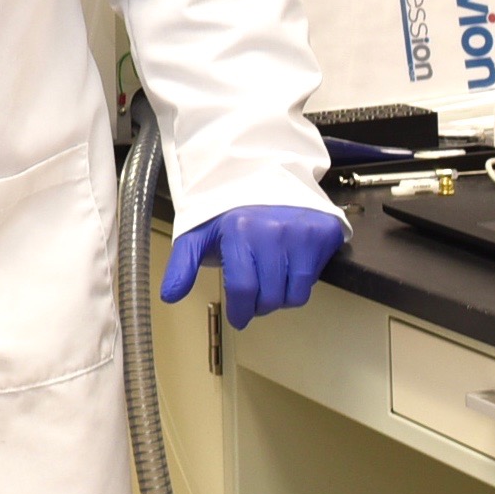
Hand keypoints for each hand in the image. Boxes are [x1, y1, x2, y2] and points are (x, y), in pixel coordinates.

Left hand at [158, 206, 345, 326]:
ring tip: (269, 279)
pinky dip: (300, 281)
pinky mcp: (325, 233)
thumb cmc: (230, 209)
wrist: (266, 176)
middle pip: (270, 297)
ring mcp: (304, 232)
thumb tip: (169, 296)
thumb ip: (182, 264)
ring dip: (280, 296)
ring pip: (295, 295)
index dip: (240, 311)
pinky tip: (288, 264)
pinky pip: (314, 279)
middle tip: (252, 295)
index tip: (239, 317)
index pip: (243, 288)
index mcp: (240, 230)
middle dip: (258, 305)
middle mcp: (275, 231)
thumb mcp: (199, 232)